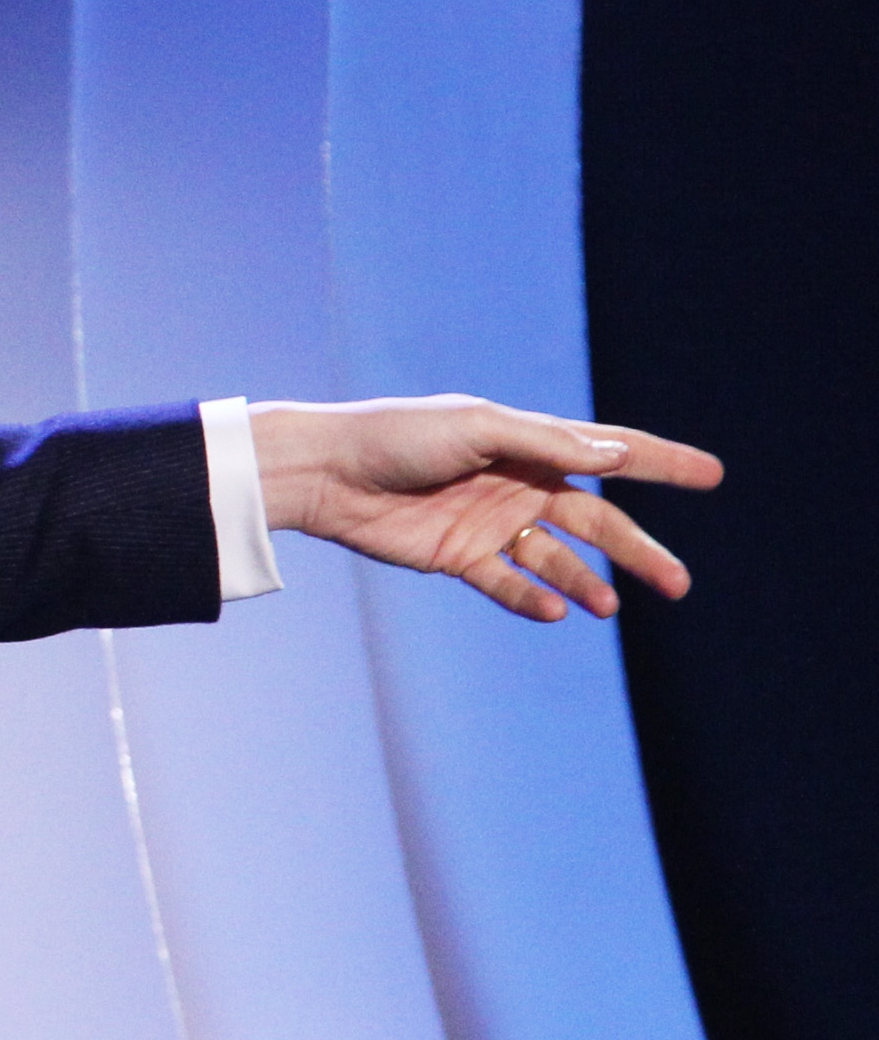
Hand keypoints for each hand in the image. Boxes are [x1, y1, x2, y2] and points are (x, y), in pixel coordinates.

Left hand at [249, 395, 720, 621]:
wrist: (326, 474)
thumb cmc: (397, 436)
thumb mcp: (477, 429)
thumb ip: (545, 444)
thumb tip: (615, 457)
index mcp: (528, 443)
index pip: (609, 453)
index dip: (661, 463)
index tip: (712, 474)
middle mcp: (517, 484)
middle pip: (595, 522)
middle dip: (637, 551)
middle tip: (679, 584)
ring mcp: (489, 523)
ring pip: (556, 560)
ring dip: (586, 583)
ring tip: (609, 607)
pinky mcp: (457, 558)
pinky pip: (507, 584)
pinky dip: (531, 598)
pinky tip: (555, 611)